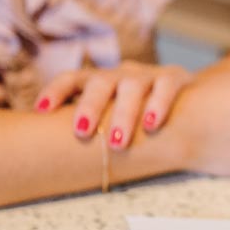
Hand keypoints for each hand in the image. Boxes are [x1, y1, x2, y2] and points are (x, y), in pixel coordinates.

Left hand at [35, 61, 193, 149]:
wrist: (187, 102)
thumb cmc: (137, 117)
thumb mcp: (110, 116)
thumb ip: (88, 128)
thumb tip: (46, 155)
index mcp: (99, 82)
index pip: (73, 78)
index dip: (55, 91)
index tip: (41, 111)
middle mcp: (120, 74)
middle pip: (100, 82)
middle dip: (90, 106)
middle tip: (83, 132)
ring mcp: (148, 75)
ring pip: (132, 86)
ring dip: (123, 113)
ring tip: (117, 142)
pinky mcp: (175, 78)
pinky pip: (166, 86)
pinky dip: (158, 104)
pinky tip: (152, 124)